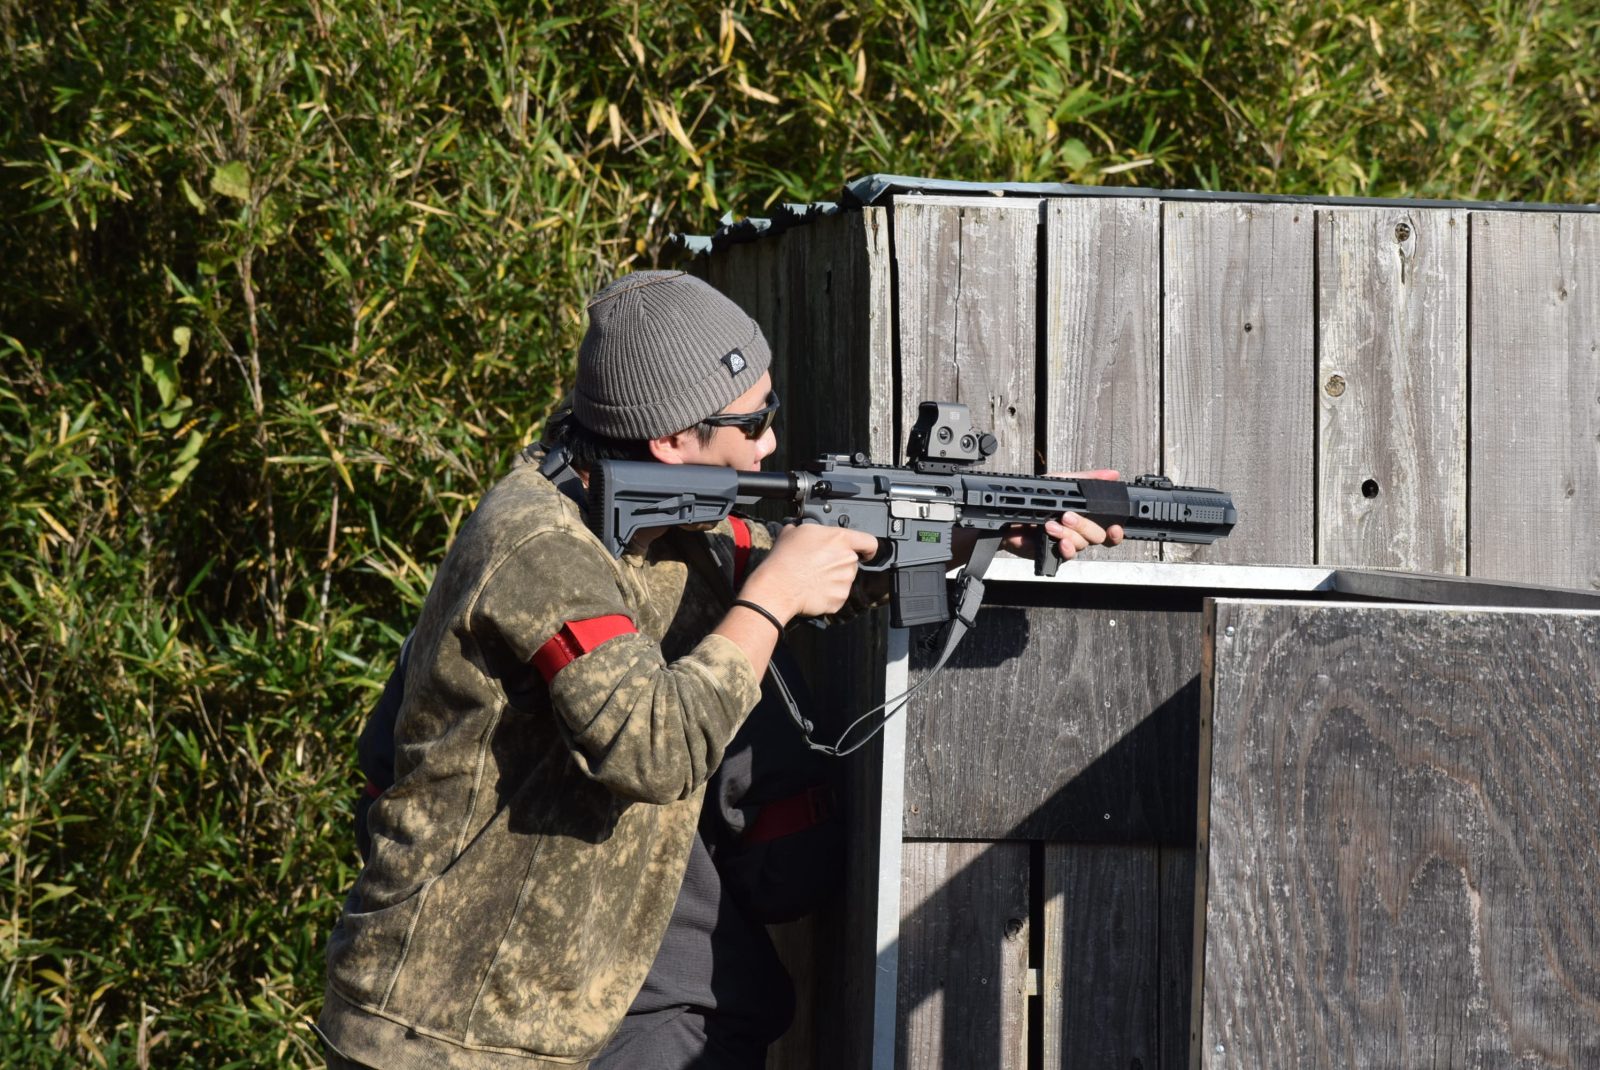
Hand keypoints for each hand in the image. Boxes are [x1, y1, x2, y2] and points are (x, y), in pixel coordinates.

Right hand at [739, 523, 879, 620]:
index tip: (865, 552)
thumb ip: (811, 529)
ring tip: (813, 578)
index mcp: (840, 539)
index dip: (867, 547)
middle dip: (840, 563)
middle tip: (820, 565)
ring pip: (845, 578)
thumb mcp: (794, 531)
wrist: (778, 586)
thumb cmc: (785, 559)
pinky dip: (828, 594)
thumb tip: (805, 529)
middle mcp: (848, 559)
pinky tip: (813, 589)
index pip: (869, 541)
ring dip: (834, 579)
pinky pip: (838, 595)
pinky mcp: (839, 599)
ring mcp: (845, 581)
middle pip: (853, 561)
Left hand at [1001, 468, 1125, 561]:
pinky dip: (1066, 548)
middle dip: (1085, 525)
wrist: (1008, 513)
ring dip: (1068, 533)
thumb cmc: (1034, 498)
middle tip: (1067, 515)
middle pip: (1098, 536)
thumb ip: (1088, 479)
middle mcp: (1079, 531)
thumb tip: (1113, 474)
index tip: (1115, 526)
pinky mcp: (1054, 553)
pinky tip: (1059, 541)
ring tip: (1050, 524)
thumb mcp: (1062, 482)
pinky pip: (1068, 555)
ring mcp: (1068, 543)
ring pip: (1082, 544)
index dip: (1116, 531)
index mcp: (1085, 515)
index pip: (1109, 528)